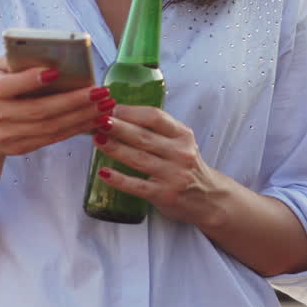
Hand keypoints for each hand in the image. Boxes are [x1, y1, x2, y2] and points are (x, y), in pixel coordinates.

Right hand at [0, 56, 115, 156]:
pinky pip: (53, 138)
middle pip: (39, 110)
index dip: (30, 80)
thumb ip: (17, 63)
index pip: (8, 86)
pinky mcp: (21, 148)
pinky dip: (76, 129)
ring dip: (82, 117)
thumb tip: (53, 54)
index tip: (55, 71)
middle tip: (100, 91)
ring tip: (105, 105)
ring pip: (50, 127)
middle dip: (73, 101)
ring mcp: (8, 135)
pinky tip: (94, 119)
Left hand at [91, 105, 226, 225]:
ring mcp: (173, 175)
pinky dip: (119, 179)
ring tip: (97, 140)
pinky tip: (104, 172)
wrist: (208, 198)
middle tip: (98, 120)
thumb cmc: (187, 166)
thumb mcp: (181, 143)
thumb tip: (119, 115)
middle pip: (143, 137)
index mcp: (183, 135)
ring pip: (139, 159)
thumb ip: (158, 131)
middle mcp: (180, 153)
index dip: (131, 112)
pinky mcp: (164, 195)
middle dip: (118, 127)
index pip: (156, 117)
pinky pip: (137, 186)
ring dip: (115, 148)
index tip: (112, 108)